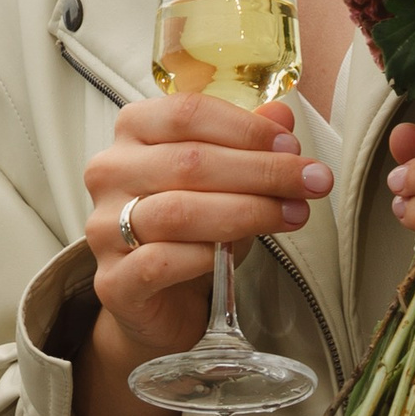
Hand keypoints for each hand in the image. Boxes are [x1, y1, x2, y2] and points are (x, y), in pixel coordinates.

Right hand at [83, 93, 332, 368]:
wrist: (159, 302)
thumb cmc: (193, 228)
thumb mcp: (225, 177)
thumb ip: (248, 142)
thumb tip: (283, 114)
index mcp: (133, 131)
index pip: (186, 113)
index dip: (246, 128)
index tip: (292, 147)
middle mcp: (110, 172)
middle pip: (189, 161)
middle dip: (261, 171)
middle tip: (311, 182)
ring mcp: (103, 228)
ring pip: (178, 211)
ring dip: (248, 211)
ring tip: (294, 214)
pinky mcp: (113, 281)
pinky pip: (161, 261)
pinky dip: (208, 255)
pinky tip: (238, 255)